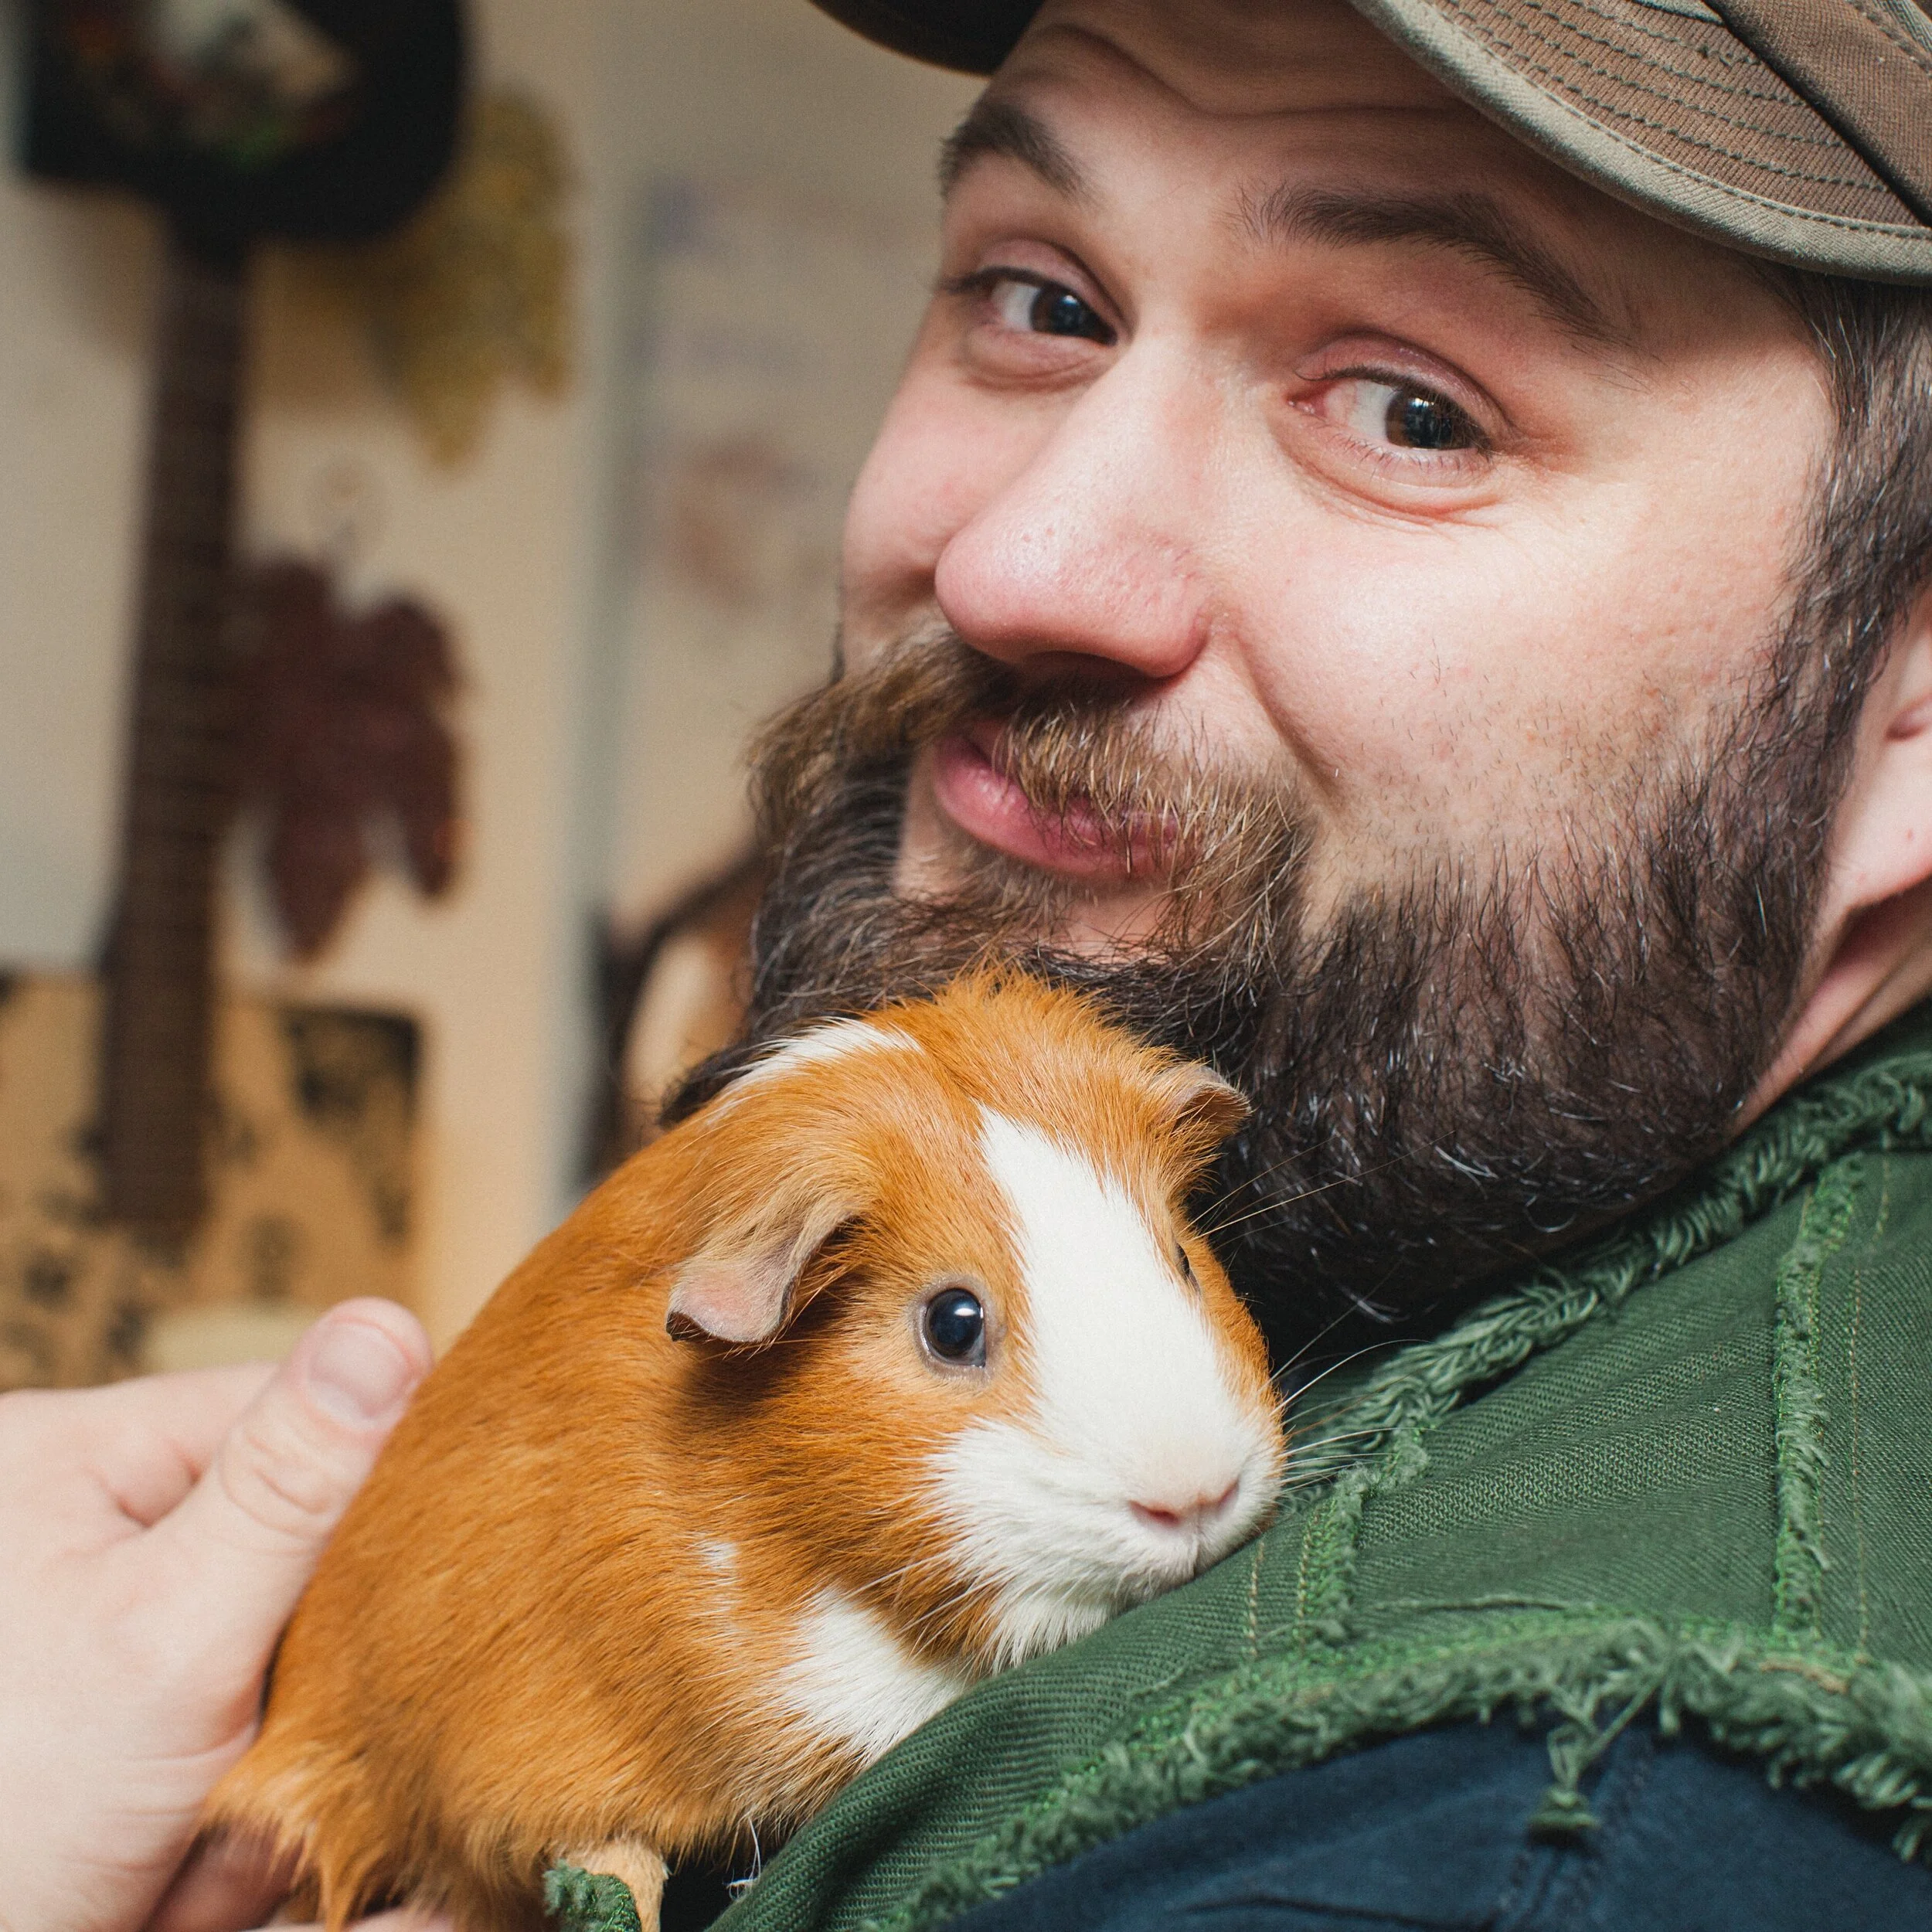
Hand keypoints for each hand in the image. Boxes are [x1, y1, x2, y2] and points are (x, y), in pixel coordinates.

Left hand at [0, 1298, 437, 1931]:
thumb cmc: (12, 1813)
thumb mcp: (174, 1634)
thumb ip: (292, 1485)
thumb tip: (389, 1323)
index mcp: (67, 1453)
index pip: (291, 1412)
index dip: (363, 1505)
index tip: (373, 1611)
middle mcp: (73, 1517)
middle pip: (286, 1547)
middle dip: (291, 1674)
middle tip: (234, 1765)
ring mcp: (88, 1616)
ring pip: (269, 1650)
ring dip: (258, 1758)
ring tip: (188, 1831)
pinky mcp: (110, 1709)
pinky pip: (230, 1726)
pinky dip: (220, 1810)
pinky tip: (172, 1857)